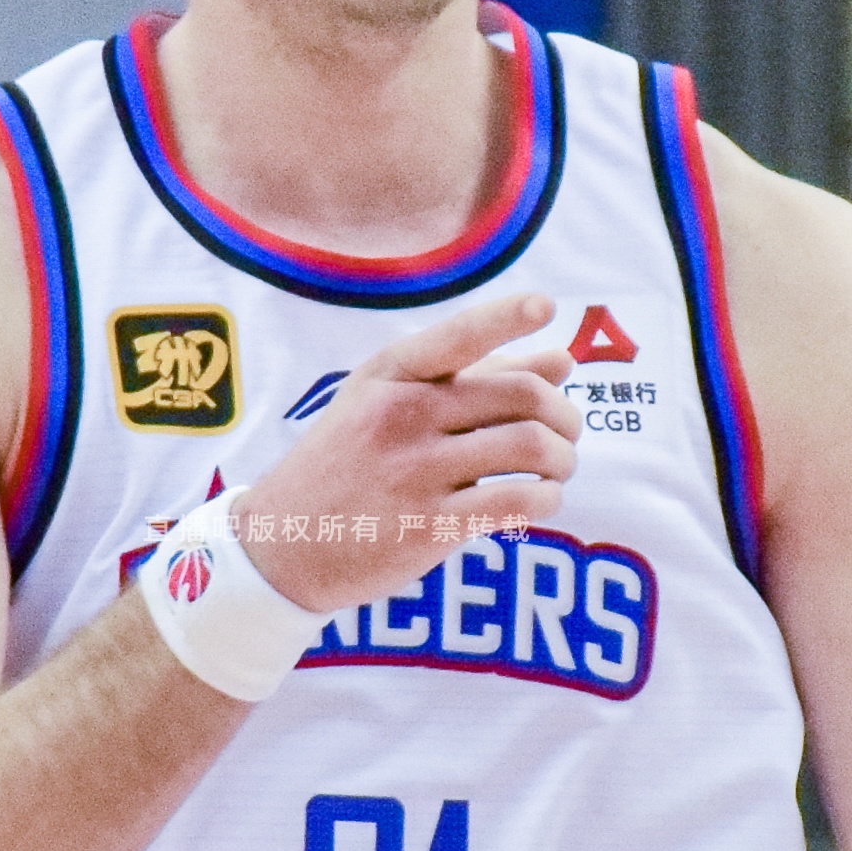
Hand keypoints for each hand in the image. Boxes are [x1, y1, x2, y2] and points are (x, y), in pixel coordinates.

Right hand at [232, 291, 576, 612]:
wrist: (284, 544)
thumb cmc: (347, 466)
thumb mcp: (389, 404)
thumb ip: (476, 377)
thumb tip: (562, 359)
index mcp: (391, 375)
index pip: (458, 336)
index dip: (507, 316)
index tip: (546, 306)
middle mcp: (403, 414)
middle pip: (520, 395)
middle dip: (564, 414)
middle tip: (567, 432)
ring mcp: (415, 470)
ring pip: (528, 446)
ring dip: (563, 458)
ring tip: (558, 468)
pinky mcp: (429, 524)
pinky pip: (516, 500)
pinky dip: (547, 498)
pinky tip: (543, 500)